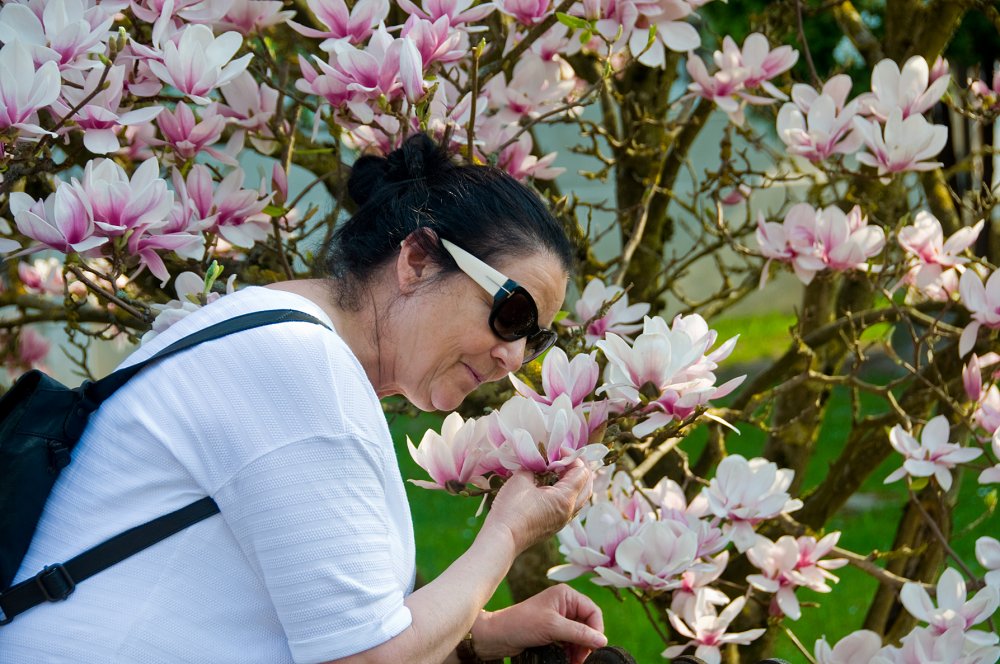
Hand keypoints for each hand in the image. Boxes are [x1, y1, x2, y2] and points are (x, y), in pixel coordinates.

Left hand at [472, 585, 605, 663]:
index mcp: (566, 595)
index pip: (593, 612)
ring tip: (575, 662)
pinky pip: (570, 642)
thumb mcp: (552, 627)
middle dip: (587, 643)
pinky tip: (568, 660)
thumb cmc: (521, 623)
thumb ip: (579, 633)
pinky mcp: (553, 631)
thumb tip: (602, 640)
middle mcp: (565, 605)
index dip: (596, 630)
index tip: (595, 647)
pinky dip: (572, 651)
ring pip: (580, 636)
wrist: (497, 636)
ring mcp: (559, 618)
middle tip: (583, 659)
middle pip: (588, 625)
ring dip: (580, 650)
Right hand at [483, 460, 593, 553]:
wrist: (503, 539)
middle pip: (587, 485)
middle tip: (564, 457)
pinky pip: (570, 506)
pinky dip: (567, 492)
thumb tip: (538, 463)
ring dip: (574, 481)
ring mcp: (563, 520)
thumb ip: (534, 467)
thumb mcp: (521, 479)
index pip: (581, 472)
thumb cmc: (511, 509)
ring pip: (580, 497)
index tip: (557, 450)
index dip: (572, 457)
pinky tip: (553, 486)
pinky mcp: (555, 525)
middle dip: (578, 468)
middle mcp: (570, 511)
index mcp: (566, 498)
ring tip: (559, 470)